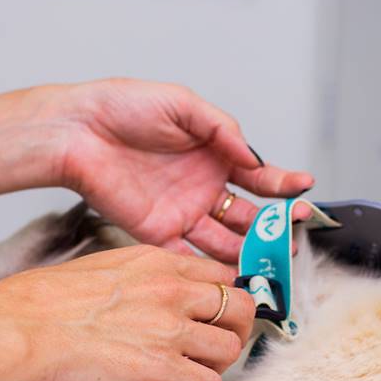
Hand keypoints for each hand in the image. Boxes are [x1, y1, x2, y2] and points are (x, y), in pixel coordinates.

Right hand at [0, 244, 253, 380]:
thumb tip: (145, 300)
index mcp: (156, 262)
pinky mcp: (160, 367)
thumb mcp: (100, 268)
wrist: (18, 326)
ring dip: (215, 368)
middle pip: (241, 307)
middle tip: (210, 350)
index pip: (220, 274)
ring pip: (231, 348)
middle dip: (234, 333)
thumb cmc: (41, 302)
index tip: (211, 318)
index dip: (222, 301)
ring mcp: (170, 328)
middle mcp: (172, 290)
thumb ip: (137, 279)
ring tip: (186, 378)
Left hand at [52, 79, 314, 262]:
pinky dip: (213, 269)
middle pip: (249, 216)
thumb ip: (223, 130)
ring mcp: (183, 213)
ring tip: (275, 259)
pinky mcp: (158, 234)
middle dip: (275, 226)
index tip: (303, 189)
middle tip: (295, 233)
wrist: (77, 130)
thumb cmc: (123, 107)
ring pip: (227, 241)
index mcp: (213, 156)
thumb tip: (255, 160)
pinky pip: (190, 256)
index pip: (259, 177)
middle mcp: (203, 189)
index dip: (283, 185)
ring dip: (252, 252)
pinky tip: (236, 275)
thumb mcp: (183, 105)